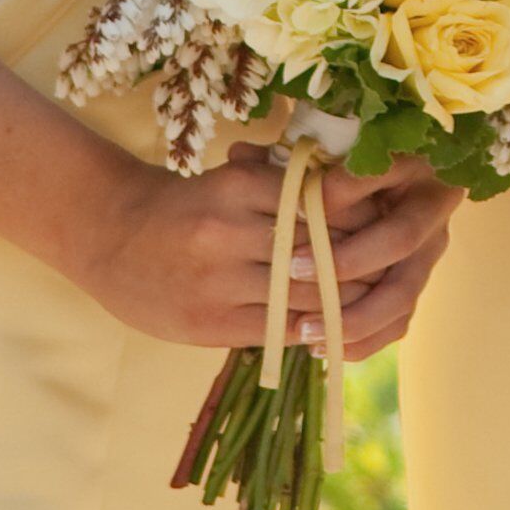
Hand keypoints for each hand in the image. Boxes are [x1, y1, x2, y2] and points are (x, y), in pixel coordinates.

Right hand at [73, 147, 458, 357]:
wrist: (109, 236)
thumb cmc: (184, 204)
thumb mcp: (231, 180)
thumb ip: (285, 188)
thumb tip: (359, 198)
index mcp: (238, 187)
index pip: (321, 203)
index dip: (363, 215)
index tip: (392, 218)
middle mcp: (228, 231)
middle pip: (320, 250)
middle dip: (363, 261)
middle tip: (400, 263)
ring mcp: (218, 281)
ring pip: (305, 295)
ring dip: (346, 300)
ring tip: (377, 297)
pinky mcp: (210, 323)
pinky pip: (278, 330)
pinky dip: (311, 330)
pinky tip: (332, 328)